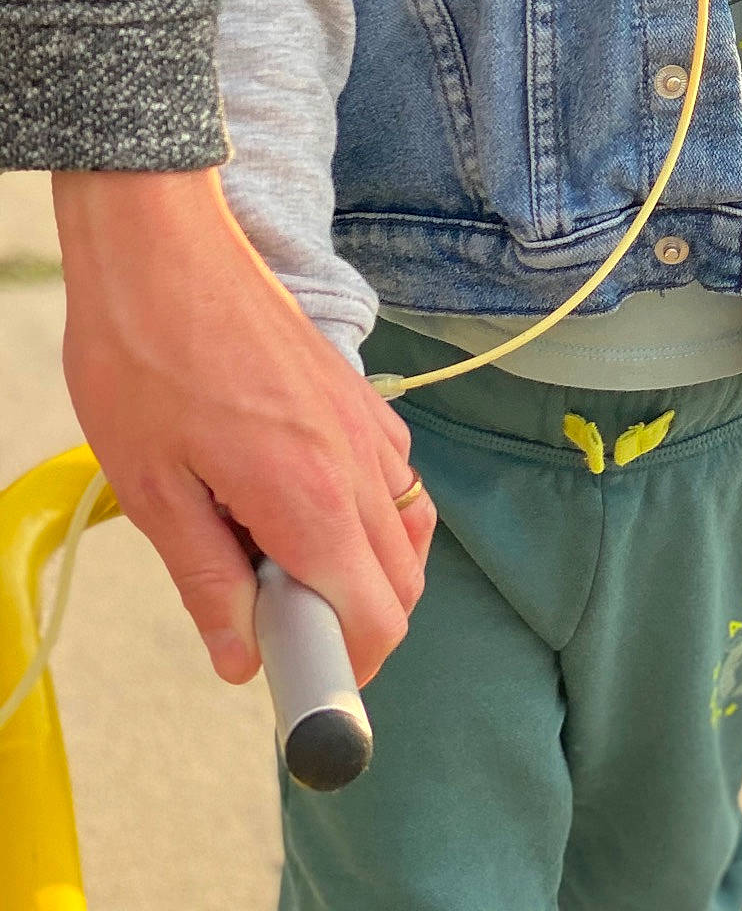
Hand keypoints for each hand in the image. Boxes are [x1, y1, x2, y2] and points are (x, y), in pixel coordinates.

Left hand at [53, 168, 433, 687]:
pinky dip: (364, 517)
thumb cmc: (146, 353)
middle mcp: (361, 465)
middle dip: (346, 628)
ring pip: (405, 537)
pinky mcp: (362, 398)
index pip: (376, 623)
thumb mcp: (155, 489)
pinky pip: (395, 483)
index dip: (342, 676)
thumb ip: (208, 582)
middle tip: (265, 620)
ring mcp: (370, 426)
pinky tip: (292, 502)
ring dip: (357, 572)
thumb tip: (241, 657)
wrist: (164, 245)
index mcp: (312, 498)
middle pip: (400, 588)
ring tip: (271, 559)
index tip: (294, 687)